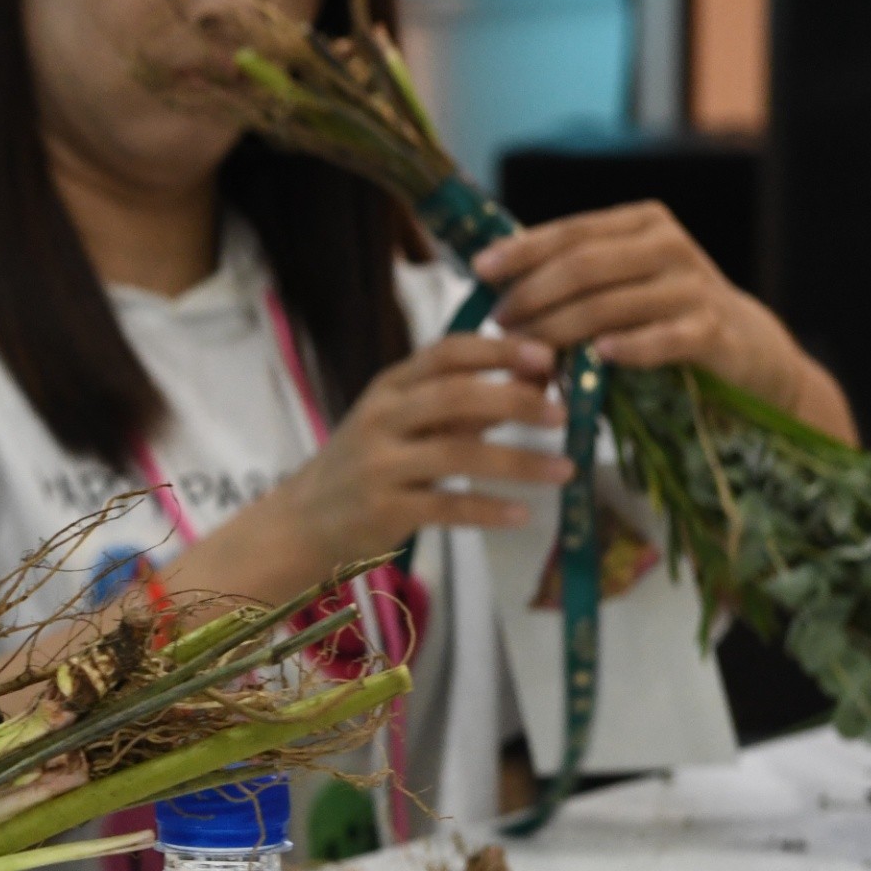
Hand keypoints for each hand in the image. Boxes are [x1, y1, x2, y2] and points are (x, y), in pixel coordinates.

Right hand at [181, 333, 563, 604]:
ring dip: (518, 460)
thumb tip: (534, 382)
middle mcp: (382, 418)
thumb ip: (460, 404)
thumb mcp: (403, 422)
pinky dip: (488, 509)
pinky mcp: (384, 510)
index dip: (500, 350)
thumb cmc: (367, 464)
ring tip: (565, 469)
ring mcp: (380, 464)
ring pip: (457, 452)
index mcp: (391, 386)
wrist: (305, 520)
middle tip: (563, 412)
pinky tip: (523, 514)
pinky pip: (446, 506)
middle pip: (455, 395)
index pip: (447, 352)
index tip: (548, 355)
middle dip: (516, 398)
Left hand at [471, 203, 857, 441]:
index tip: (480, 269)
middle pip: (585, 266)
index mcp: (641, 223)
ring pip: (612, 305)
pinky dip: (628, 348)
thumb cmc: (661, 313)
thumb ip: (569, 277)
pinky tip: (598, 358)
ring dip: (562, 330)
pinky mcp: (713, 330)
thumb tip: (491, 285)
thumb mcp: (620, 282)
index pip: (571, 232)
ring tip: (528, 353)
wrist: (744, 347)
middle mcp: (668, 245)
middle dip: (534, 296)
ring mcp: (693, 286)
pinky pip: (663, 338)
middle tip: (500, 323)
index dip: (522, 250)